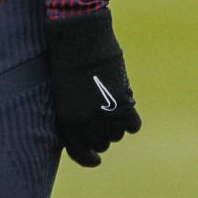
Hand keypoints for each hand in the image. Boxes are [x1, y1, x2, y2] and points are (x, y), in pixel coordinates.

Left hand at [45, 10, 141, 167]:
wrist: (80, 37)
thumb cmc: (68, 59)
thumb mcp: (64, 93)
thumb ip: (76, 115)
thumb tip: (95, 132)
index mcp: (65, 120)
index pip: (78, 152)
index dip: (88, 158)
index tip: (96, 160)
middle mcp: (84, 123)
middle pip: (101, 143)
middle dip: (103, 135)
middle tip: (105, 118)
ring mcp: (104, 115)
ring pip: (117, 134)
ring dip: (117, 124)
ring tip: (113, 105)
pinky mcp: (122, 104)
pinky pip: (133, 125)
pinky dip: (132, 119)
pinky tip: (127, 106)